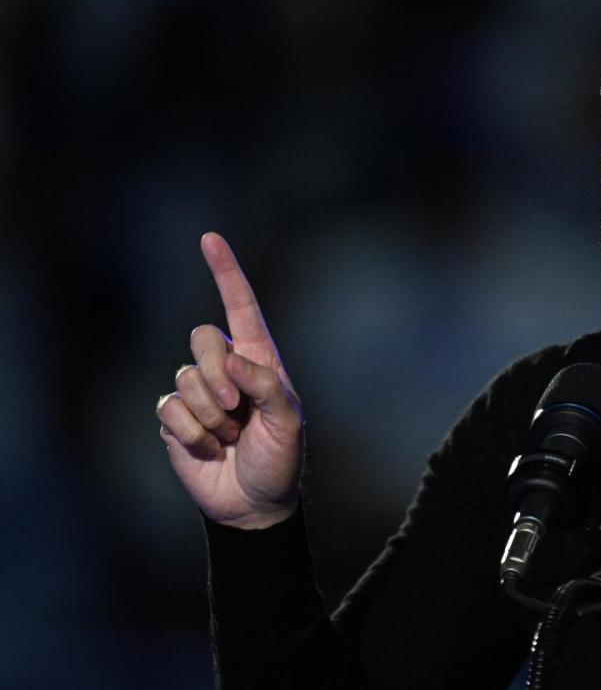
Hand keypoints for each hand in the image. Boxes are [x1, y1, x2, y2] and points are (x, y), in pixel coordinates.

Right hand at [157, 232, 303, 529]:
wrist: (254, 502)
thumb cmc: (281, 458)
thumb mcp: (288, 422)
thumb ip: (266, 386)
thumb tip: (232, 358)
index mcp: (259, 359)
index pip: (240, 307)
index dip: (225, 272)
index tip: (209, 239)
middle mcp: (225, 369)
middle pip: (202, 337)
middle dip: (217, 374)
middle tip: (236, 410)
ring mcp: (197, 393)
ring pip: (185, 378)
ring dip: (210, 415)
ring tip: (229, 437)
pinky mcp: (174, 418)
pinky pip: (169, 410)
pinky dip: (192, 434)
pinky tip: (208, 449)